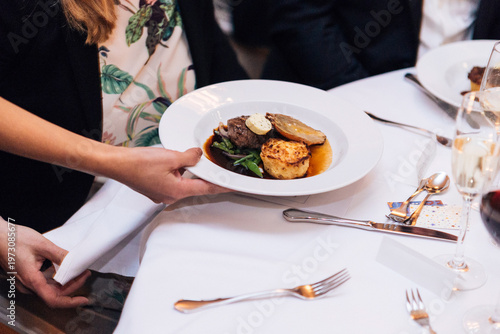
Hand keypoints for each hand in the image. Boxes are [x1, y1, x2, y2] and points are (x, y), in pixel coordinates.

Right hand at [0, 218, 89, 307]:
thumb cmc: (14, 239)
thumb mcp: (42, 245)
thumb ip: (60, 255)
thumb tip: (74, 261)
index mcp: (32, 280)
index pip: (54, 299)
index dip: (70, 301)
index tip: (83, 300)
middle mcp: (27, 285)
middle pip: (54, 293)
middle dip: (72, 286)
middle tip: (85, 274)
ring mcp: (26, 282)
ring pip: (49, 288)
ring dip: (65, 282)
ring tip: (78, 271)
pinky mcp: (25, 277)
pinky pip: (43, 283)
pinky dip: (56, 278)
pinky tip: (64, 269)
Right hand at [108, 146, 231, 203]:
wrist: (116, 164)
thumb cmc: (137, 164)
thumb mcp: (170, 157)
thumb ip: (189, 157)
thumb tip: (198, 155)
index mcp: (177, 191)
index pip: (207, 188)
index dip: (222, 185)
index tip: (234, 185)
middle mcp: (170, 196)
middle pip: (196, 185)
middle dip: (204, 175)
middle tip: (214, 166)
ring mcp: (162, 193)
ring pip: (184, 182)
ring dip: (190, 172)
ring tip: (192, 159)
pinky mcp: (156, 188)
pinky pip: (173, 180)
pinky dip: (179, 171)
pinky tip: (176, 161)